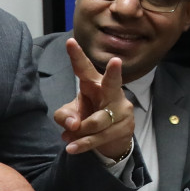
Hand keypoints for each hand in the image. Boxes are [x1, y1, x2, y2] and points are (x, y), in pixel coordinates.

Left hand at [54, 37, 134, 159]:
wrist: (112, 138)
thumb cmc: (90, 117)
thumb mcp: (72, 114)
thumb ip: (65, 115)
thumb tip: (72, 124)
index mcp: (95, 84)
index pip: (85, 69)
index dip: (77, 56)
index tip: (69, 42)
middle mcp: (112, 93)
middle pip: (112, 83)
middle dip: (113, 73)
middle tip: (115, 61)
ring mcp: (121, 109)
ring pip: (98, 120)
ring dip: (81, 132)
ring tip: (68, 138)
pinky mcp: (125, 127)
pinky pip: (101, 136)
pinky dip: (83, 144)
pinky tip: (72, 148)